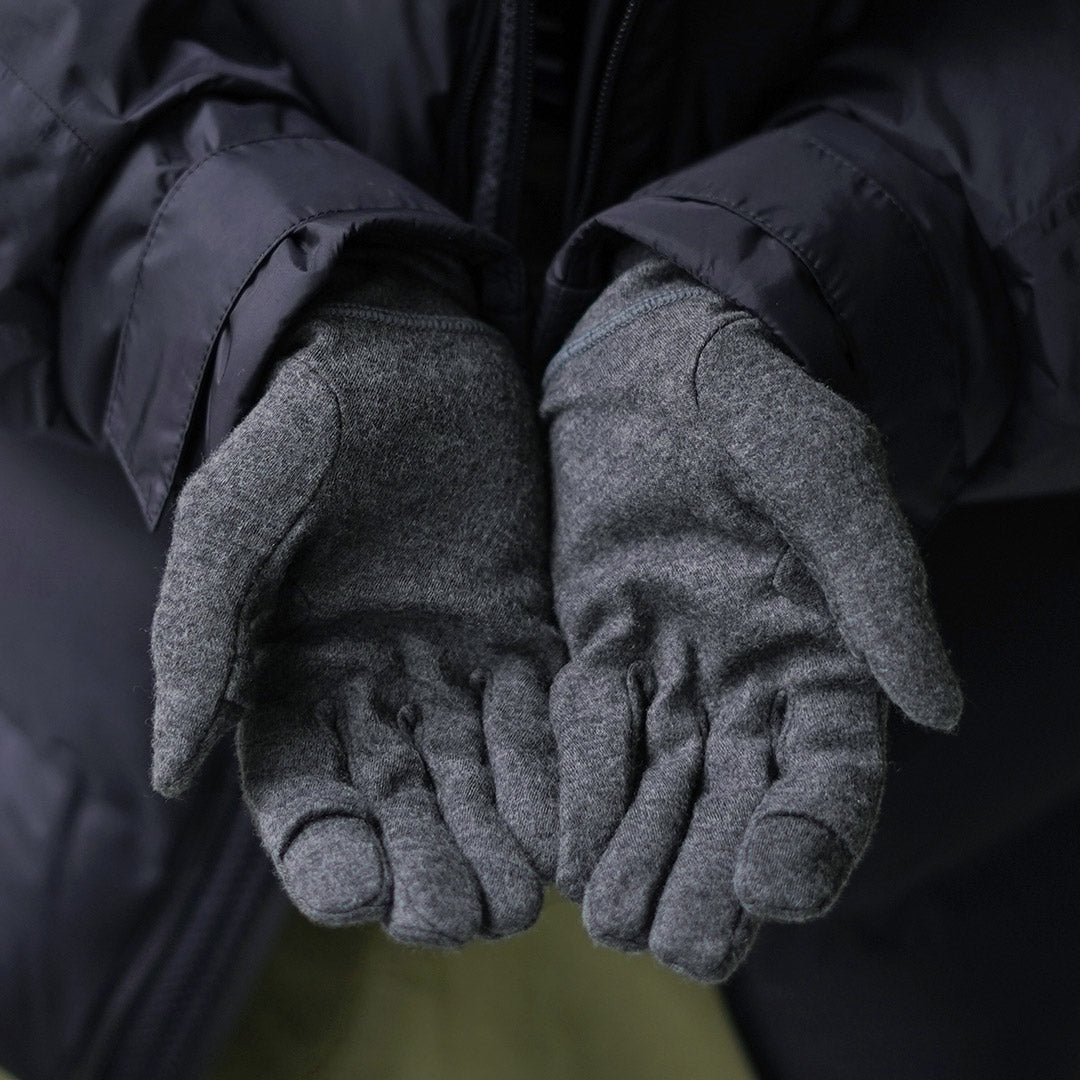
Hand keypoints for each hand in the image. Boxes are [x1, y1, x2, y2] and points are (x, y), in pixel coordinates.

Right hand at [151, 251, 563, 944]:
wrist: (404, 353)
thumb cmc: (303, 427)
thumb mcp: (233, 516)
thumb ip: (199, 634)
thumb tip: (170, 769)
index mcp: (295, 685)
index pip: (306, 805)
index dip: (328, 861)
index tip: (361, 893)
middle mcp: (380, 694)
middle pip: (406, 814)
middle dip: (432, 872)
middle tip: (470, 915)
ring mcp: (459, 666)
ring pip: (482, 783)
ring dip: (504, 843)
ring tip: (528, 893)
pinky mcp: (528, 631)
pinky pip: (547, 718)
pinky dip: (561, 769)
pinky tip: (578, 813)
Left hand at [541, 252, 959, 980]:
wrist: (654, 360)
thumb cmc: (760, 406)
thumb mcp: (828, 479)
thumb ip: (878, 586)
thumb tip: (936, 709)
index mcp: (826, 658)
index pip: (833, 776)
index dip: (814, 837)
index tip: (775, 881)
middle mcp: (748, 685)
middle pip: (739, 810)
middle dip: (715, 881)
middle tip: (681, 945)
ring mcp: (671, 672)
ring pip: (664, 793)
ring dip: (643, 858)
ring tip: (615, 924)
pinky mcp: (599, 646)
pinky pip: (592, 733)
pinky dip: (582, 790)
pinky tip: (567, 850)